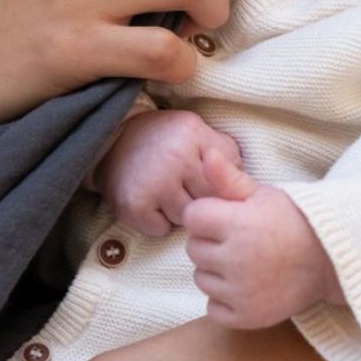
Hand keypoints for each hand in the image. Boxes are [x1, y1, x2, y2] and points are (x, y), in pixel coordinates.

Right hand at [92, 110, 243, 235]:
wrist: (114, 139)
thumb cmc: (166, 138)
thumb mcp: (198, 131)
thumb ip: (225, 153)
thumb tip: (245, 185)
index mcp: (193, 135)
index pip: (225, 179)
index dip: (222, 188)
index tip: (213, 188)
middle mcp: (173, 158)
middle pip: (209, 201)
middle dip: (204, 201)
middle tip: (190, 190)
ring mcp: (152, 183)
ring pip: (187, 219)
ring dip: (183, 213)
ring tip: (172, 194)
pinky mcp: (133, 205)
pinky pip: (161, 229)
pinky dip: (159, 222)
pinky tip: (154, 204)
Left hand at [183, 149, 343, 327]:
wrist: (330, 260)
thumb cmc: (293, 220)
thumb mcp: (262, 193)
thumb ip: (229, 177)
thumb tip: (206, 153)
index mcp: (237, 224)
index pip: (192, 216)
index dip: (207, 214)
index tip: (227, 216)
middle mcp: (236, 259)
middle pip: (193, 249)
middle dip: (210, 242)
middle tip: (239, 239)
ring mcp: (241, 292)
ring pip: (201, 279)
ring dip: (216, 271)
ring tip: (244, 262)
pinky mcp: (247, 317)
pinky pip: (213, 308)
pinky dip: (225, 300)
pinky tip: (246, 285)